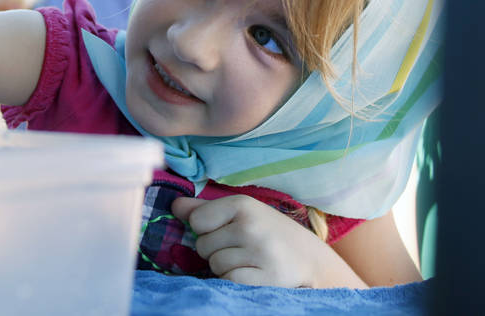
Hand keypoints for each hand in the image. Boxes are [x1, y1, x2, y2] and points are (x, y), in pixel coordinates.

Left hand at [171, 195, 366, 288]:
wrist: (311, 259)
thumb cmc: (269, 233)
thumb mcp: (242, 213)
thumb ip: (205, 209)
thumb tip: (174, 206)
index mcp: (243, 204)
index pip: (197, 221)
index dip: (205, 229)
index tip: (224, 229)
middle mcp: (250, 226)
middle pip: (202, 245)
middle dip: (216, 250)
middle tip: (240, 247)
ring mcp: (259, 253)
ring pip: (214, 265)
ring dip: (226, 267)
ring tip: (248, 260)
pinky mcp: (265, 278)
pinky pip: (229, 281)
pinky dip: (235, 281)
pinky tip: (253, 273)